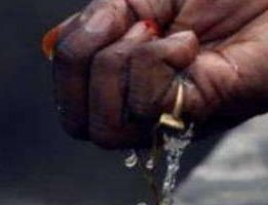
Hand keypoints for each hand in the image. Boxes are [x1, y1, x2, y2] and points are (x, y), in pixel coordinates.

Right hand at [46, 0, 267, 147]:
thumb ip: (110, 17)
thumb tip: (54, 45)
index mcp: (146, 73)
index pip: (75, 100)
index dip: (72, 57)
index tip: (120, 14)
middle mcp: (161, 101)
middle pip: (82, 126)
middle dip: (85, 67)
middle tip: (137, 27)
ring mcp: (187, 109)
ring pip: (108, 127)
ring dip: (119, 65)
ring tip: (175, 34)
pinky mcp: (213, 103)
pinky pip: (151, 107)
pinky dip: (153, 64)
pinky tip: (191, 43)